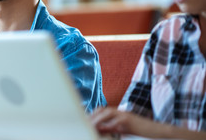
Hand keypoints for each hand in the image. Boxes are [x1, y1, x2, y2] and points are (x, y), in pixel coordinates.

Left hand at [91, 107, 205, 139]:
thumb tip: (99, 130)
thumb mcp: (124, 129)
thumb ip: (111, 128)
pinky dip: (109, 124)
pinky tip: (103, 129)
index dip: (92, 115)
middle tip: (83, 123)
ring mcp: (125, 115)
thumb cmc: (141, 132)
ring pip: (107, 112)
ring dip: (97, 118)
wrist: (159, 131)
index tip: (82, 121)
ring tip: (90, 125)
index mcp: (118, 113)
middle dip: (92, 116)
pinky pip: (118, 121)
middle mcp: (120, 112)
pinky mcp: (131, 120)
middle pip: (102, 110)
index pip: (101, 111)